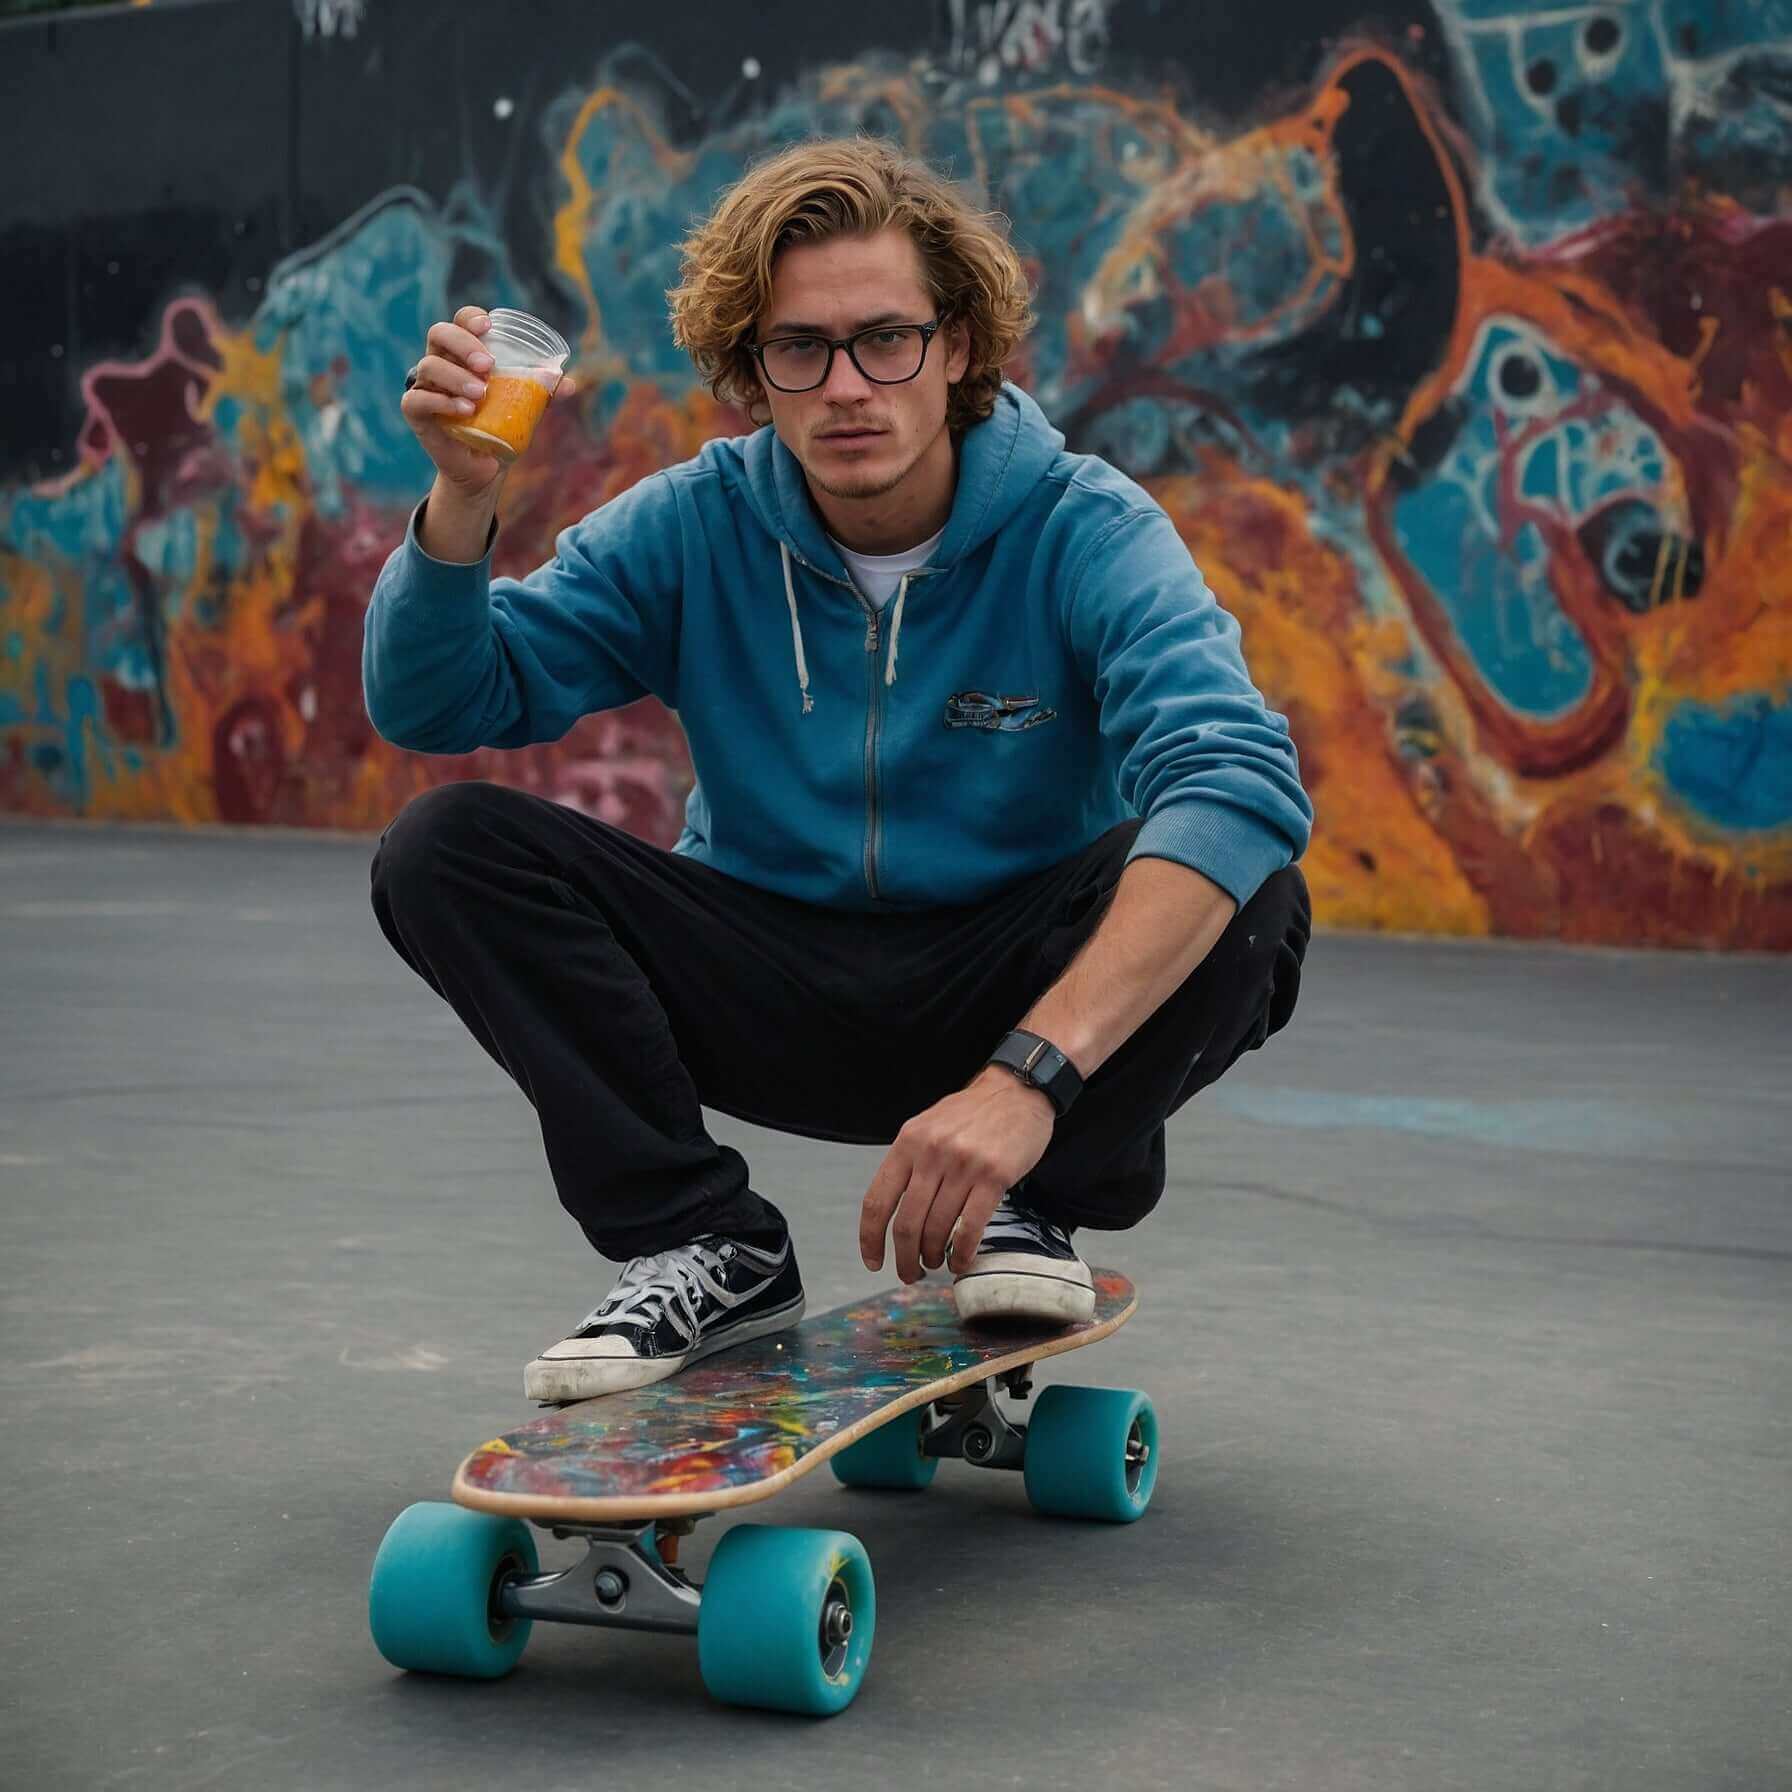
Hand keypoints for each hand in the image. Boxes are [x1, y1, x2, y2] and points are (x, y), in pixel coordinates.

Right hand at [400, 306, 578, 499]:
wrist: (485, 467)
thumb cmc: (501, 425)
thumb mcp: (525, 407)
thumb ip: (542, 393)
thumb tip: (570, 384)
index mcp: (463, 353)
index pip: (460, 322)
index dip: (470, 317)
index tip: (487, 326)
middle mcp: (441, 363)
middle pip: (439, 334)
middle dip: (463, 343)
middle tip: (487, 365)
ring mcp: (426, 386)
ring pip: (429, 366)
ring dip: (456, 376)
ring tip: (480, 394)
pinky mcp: (416, 413)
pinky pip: (417, 400)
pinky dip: (440, 402)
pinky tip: (464, 410)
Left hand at [859, 1068, 1054, 1283]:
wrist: (1018, 1090)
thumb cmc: (972, 1112)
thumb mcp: (928, 1126)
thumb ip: (910, 1161)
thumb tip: (893, 1209)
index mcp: (908, 1143)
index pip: (877, 1200)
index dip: (870, 1238)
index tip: (873, 1261)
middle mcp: (932, 1154)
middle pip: (907, 1224)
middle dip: (905, 1258)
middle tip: (910, 1273)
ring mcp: (964, 1166)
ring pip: (938, 1229)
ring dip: (934, 1256)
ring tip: (936, 1263)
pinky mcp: (994, 1177)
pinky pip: (971, 1227)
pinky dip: (963, 1252)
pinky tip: (961, 1261)